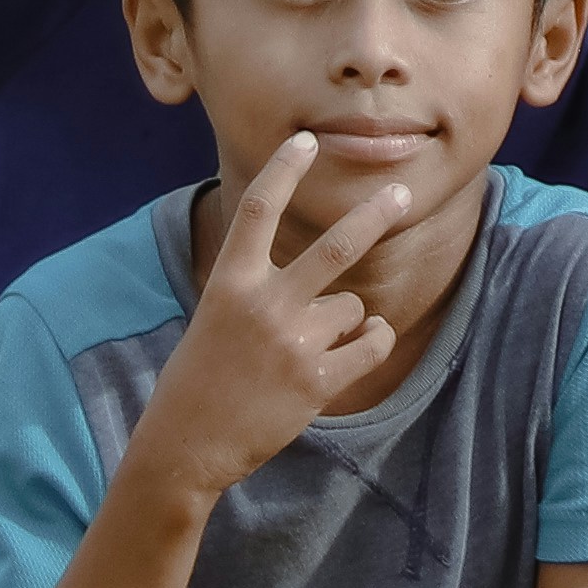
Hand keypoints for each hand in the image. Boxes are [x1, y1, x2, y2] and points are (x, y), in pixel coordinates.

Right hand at [131, 135, 411, 504]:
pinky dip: (373, 342)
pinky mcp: (317, 381)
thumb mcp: (214, 318)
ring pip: (353, 308)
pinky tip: (356, 350)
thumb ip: (256, 290)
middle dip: (374, 214)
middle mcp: (264, 306)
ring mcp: (294, 343)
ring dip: (347, 321)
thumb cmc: (198, 380)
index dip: (283, 171)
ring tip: (312, 348)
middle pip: (336, 247)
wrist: (184, 448)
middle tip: (403, 190)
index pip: (257, 211)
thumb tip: (315, 274)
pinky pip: (372, 343)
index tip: (306, 139)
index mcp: (230, 284)